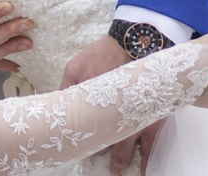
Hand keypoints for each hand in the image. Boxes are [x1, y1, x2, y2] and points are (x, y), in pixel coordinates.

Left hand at [60, 36, 158, 174]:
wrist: (134, 43)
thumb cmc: (103, 54)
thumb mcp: (75, 66)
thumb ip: (65, 87)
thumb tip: (57, 102)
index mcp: (90, 105)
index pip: (80, 132)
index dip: (77, 142)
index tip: (74, 148)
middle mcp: (111, 118)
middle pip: (102, 144)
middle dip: (98, 152)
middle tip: (95, 159)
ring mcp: (132, 121)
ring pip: (124, 150)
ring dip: (119, 162)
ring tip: (115, 171)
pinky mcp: (151, 120)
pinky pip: (150, 148)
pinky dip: (146, 162)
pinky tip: (143, 172)